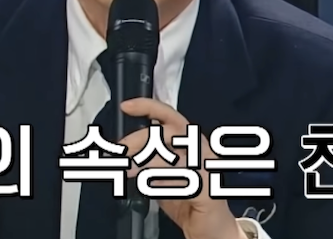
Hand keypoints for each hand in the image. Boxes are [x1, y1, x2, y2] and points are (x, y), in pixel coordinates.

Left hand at [118, 99, 247, 238]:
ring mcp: (207, 167)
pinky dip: (161, 181)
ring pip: (171, 155)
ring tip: (127, 171)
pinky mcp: (208, 188)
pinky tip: (149, 186)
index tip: (127, 107)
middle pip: (167, 132)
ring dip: (145, 163)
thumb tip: (124, 154)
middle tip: (120, 153)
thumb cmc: (190, 201)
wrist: (212, 228)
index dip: (148, 107)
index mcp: (192, 142)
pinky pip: (180, 179)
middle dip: (138, 140)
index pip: (170, 116)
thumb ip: (149, 161)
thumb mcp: (163, 175)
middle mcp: (202, 149)